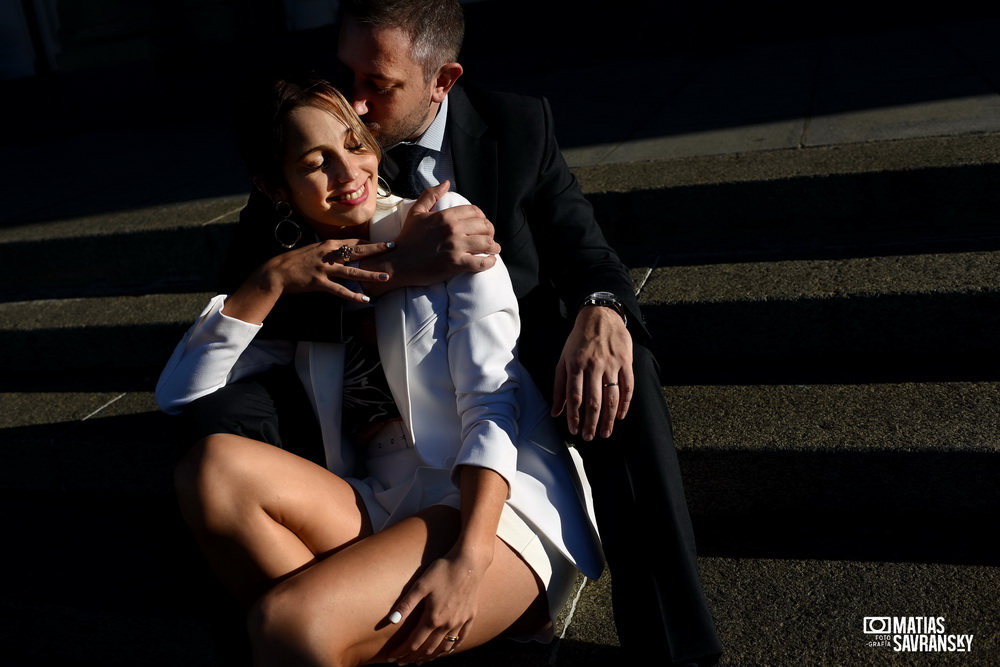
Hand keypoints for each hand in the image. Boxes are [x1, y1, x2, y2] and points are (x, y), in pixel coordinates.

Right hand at [223, 239, 392, 323]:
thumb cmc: (296, 262)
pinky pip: (339, 290)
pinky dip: (353, 295)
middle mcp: (329, 254)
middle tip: (394, 247)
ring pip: (353, 272)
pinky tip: (365, 299)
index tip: (385, 242)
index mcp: (328, 245)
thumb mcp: (315, 250)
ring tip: (386, 277)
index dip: (371, 243)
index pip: (354, 242)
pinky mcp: (319, 282)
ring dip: (370, 275)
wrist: (277, 271)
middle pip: (358, 252)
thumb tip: (344, 251)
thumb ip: (330, 250)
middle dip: (377, 250)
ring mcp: (325, 268)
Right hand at [360, 181, 499, 294]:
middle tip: (489, 237)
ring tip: (494, 250)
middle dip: (490, 232)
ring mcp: (456, 247)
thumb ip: (430, 195)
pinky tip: (490, 261)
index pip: (475, 211)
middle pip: (484, 226)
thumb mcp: (416, 212)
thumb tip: (446, 182)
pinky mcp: (456, 264)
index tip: (482, 224)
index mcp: (445, 216)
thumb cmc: (407, 238)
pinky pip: (481, 262)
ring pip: (487, 243)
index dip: (482, 217)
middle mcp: (453, 229)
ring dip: (494, 247)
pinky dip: (489, 262)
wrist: (398, 263)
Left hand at [384, 551, 485, 663]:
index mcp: (432, 618)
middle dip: (412, 657)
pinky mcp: (470, 616)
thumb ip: (406, 604)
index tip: (391, 657)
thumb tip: (390, 621)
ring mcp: (460, 622)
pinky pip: (461, 638)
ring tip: (420, 661)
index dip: (401, 652)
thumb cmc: (442, 570)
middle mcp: (447, 624)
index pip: (413, 643)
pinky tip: (446, 650)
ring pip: (444, 647)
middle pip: (427, 649)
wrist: (469, 561)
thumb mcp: (420, 585)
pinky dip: (452, 647)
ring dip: (431, 656)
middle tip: (402, 662)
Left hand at [552, 306, 633, 440]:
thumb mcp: (563, 359)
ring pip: (611, 397)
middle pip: (593, 401)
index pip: (574, 397)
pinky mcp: (626, 362)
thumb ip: (559, 386)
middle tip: (589, 437)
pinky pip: (628, 386)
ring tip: (605, 433)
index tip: (574, 431)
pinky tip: (620, 416)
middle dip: (591, 423)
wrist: (600, 316)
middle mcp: (594, 366)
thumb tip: (556, 412)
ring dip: (608, 418)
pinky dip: (625, 403)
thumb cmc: (578, 340)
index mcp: (576, 365)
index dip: (574, 417)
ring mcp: (611, 364)